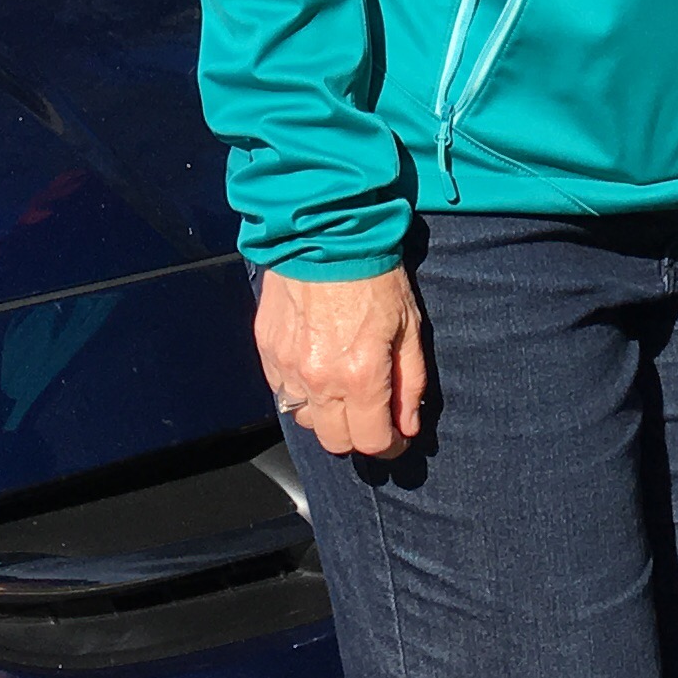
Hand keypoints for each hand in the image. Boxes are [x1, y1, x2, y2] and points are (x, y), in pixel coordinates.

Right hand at [257, 267, 428, 458]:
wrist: (325, 231)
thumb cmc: (372, 273)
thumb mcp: (409, 326)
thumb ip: (411, 383)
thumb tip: (407, 424)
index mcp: (360, 376)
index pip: (371, 441)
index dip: (389, 445)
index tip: (395, 436)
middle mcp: (319, 379)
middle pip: (334, 441)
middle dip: (356, 435)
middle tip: (370, 415)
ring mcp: (288, 366)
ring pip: (304, 419)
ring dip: (324, 413)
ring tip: (340, 386)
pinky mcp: (267, 349)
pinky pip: (281, 389)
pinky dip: (299, 388)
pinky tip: (315, 365)